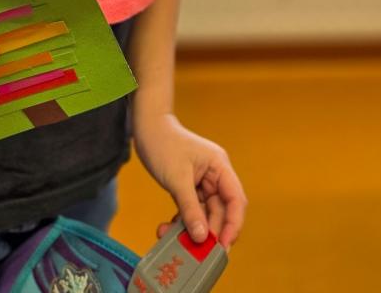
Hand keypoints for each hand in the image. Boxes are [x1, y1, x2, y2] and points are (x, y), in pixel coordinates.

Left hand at [133, 111, 246, 251]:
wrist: (145, 127)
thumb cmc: (163, 143)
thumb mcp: (176, 178)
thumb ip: (190, 208)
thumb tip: (202, 237)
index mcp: (220, 167)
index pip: (236, 200)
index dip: (233, 225)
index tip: (223, 246)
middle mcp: (215, 176)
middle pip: (220, 212)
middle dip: (209, 232)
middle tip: (197, 253)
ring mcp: (202, 182)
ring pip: (204, 214)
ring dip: (191, 230)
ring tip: (174, 242)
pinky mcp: (189, 187)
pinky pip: (191, 210)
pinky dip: (182, 221)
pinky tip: (167, 229)